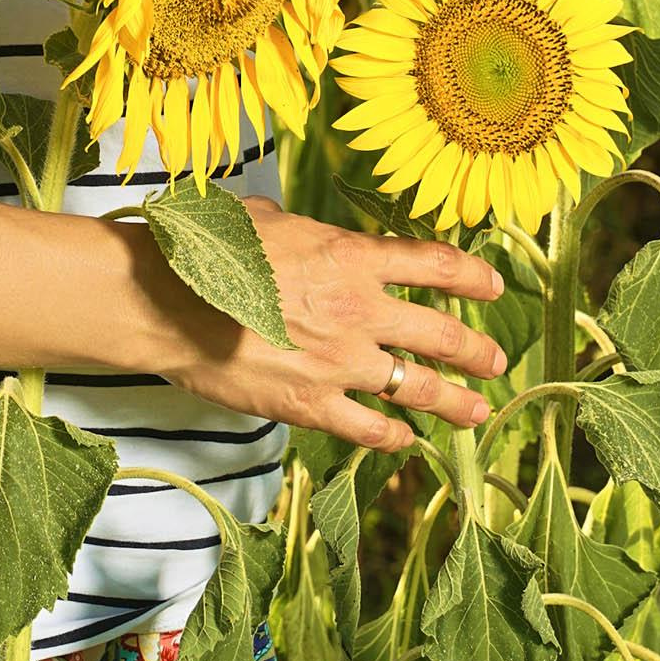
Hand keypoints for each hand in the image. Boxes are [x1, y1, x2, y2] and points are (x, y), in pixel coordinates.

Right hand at [131, 196, 507, 452]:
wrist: (164, 303)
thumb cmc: (205, 252)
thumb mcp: (263, 220)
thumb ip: (298, 229)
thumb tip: (296, 228)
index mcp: (351, 257)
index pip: (435, 266)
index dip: (473, 277)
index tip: (493, 287)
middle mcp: (359, 310)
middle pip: (442, 334)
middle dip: (477, 351)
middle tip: (495, 361)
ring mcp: (340, 363)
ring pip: (420, 388)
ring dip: (456, 401)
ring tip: (478, 411)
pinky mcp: (312, 406)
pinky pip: (370, 429)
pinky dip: (395, 437)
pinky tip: (408, 440)